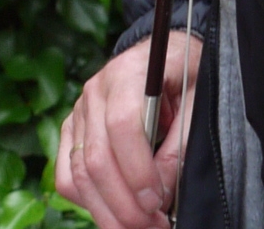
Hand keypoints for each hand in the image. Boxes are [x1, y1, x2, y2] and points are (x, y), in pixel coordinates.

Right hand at [58, 32, 204, 228]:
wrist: (162, 53)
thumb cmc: (184, 74)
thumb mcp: (197, 100)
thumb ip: (180, 145)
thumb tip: (162, 192)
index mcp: (127, 74)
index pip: (122, 125)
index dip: (138, 170)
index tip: (157, 202)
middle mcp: (95, 92)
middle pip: (95, 158)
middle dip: (124, 204)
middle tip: (153, 227)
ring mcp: (78, 112)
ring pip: (78, 174)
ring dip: (106, 211)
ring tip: (137, 227)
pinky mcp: (71, 130)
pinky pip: (66, 175)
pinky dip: (88, 200)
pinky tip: (115, 210)